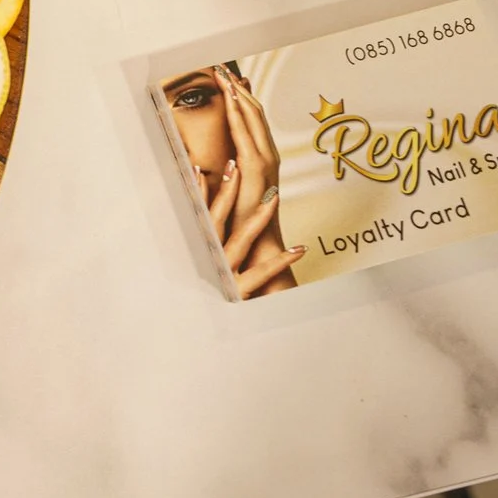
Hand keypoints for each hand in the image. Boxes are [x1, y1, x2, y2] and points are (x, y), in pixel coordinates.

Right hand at [206, 157, 304, 295]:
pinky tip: (301, 248)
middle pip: (216, 219)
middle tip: (236, 164)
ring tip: (273, 197)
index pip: (198, 215)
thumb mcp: (200, 268)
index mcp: (200, 251)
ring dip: (256, 216)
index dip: (200, 190)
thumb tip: (206, 222)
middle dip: (226, 190)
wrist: (196, 333)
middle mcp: (209, 258)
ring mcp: (224, 274)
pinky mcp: (241, 291)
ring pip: (241, 239)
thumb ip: (203, 243)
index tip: (199, 166)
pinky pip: (264, 272)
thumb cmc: (201, 299)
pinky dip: (283, 259)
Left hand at [218, 66, 278, 209]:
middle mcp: (269, 153)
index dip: (244, 94)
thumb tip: (222, 152)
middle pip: (255, 111)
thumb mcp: (239, 184)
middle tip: (224, 67)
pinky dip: (238, 113)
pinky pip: (245, 134)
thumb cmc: (246, 216)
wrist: (260, 242)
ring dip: (238, 93)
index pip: (255, 117)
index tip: (231, 77)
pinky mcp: (256, 168)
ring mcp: (265, 159)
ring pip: (253, 117)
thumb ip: (233, 166)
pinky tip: (230, 98)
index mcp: (265, 155)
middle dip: (239, 87)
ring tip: (225, 74)